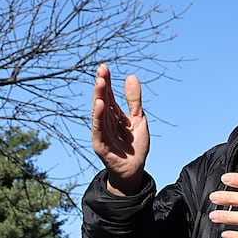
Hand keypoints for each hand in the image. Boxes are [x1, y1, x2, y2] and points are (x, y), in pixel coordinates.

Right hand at [90, 63, 148, 194]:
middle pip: (102, 101)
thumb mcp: (139, 119)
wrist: (134, 170)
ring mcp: (101, 133)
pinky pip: (98, 129)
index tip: (104, 67)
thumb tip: (131, 76)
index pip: (109, 95)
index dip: (107, 82)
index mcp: (114, 115)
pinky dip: (98, 117)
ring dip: (99, 97)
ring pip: (99, 113)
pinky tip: (99, 105)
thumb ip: (134, 100)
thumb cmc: (135, 145)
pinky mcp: (100, 144)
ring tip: (100, 83)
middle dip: (101, 86)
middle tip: (101, 70)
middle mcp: (105, 122)